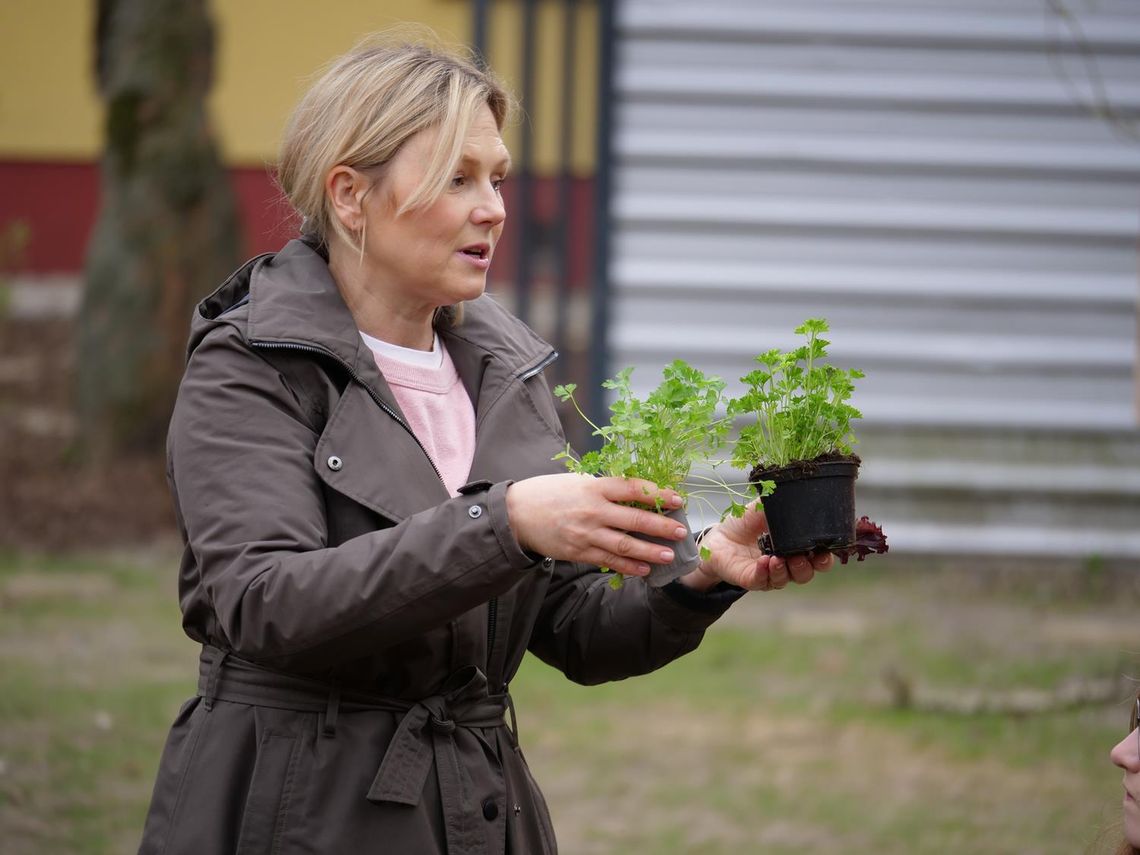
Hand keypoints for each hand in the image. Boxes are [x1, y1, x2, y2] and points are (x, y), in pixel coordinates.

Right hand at [506, 474, 686, 576]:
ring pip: (624, 545)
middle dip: (661, 527)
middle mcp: (593, 510)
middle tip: (681, 532)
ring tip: (669, 556)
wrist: (517, 514)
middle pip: (635, 519)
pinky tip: (644, 570)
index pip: (634, 489)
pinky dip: (628, 567)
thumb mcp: (578, 481)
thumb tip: (637, 495)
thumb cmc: (550, 492)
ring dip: (649, 552)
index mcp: (595, 486)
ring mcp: (586, 533)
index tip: (677, 499)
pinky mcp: (579, 552)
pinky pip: (608, 561)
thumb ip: (605, 489)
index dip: (658, 494)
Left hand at [679, 502, 833, 591]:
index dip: (824, 557)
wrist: (719, 534)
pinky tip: (763, 562)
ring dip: (785, 570)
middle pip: (806, 573)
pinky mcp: (751, 579)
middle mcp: (786, 564)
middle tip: (802, 556)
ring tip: (778, 558)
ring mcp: (769, 574)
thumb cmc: (746, 522)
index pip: (818, 558)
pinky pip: (761, 581)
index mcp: (795, 548)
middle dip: (808, 567)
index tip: (824, 550)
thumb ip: (782, 504)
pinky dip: (764, 572)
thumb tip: (797, 490)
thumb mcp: (765, 508)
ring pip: (786, 579)